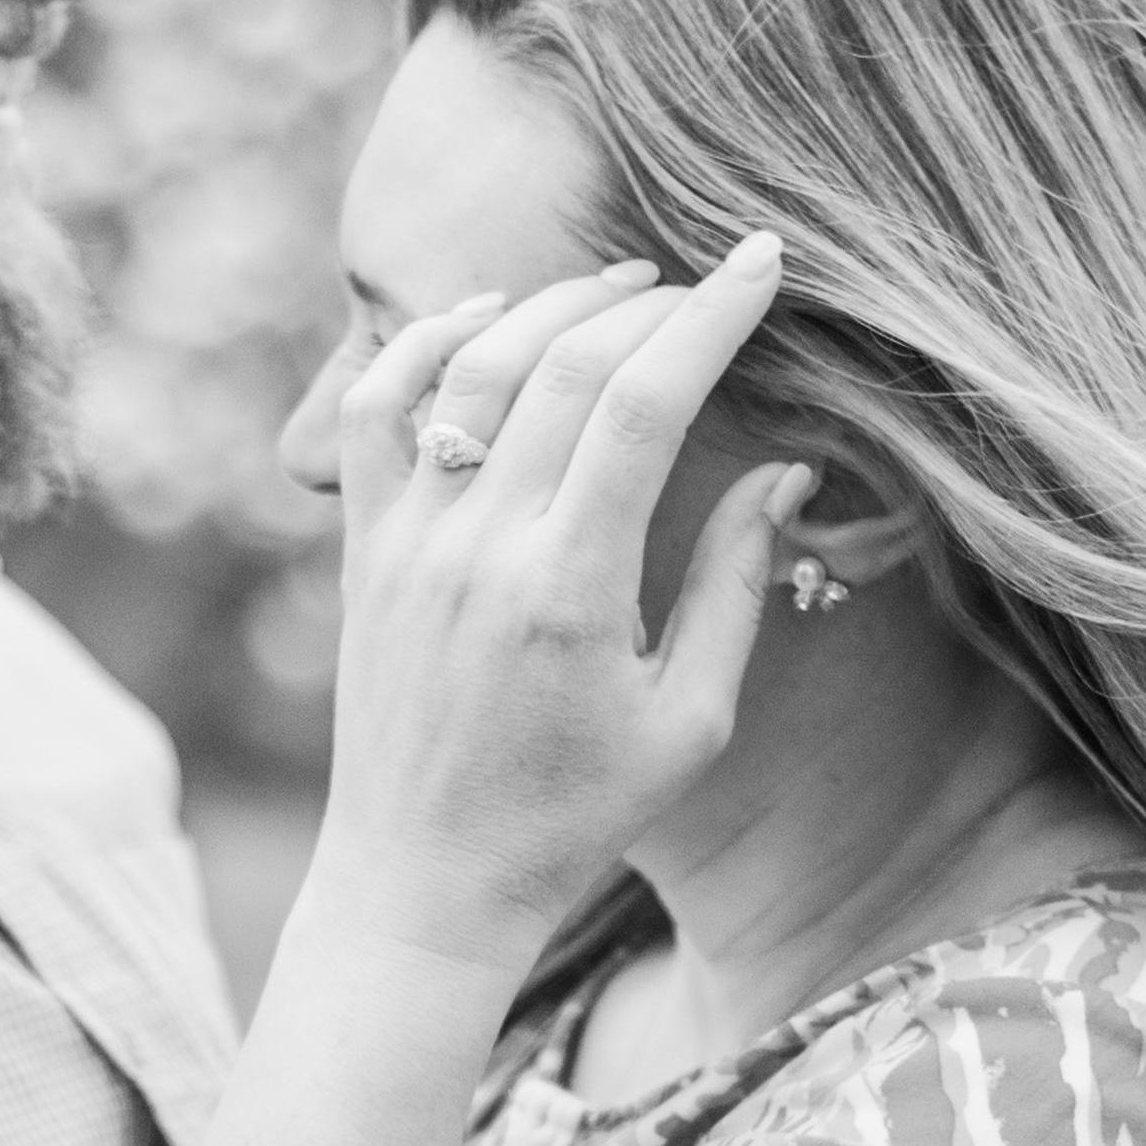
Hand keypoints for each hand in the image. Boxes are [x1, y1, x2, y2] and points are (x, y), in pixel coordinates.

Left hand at [308, 240, 804, 978]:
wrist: (424, 885)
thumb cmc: (573, 817)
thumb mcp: (689, 722)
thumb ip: (737, 585)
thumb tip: (782, 467)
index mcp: (570, 593)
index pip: (644, 404)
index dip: (711, 316)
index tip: (763, 260)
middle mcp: (478, 551)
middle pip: (564, 365)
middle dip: (648, 300)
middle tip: (704, 281)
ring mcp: (407, 544)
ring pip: (472, 367)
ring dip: (551, 305)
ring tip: (620, 285)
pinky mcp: (362, 552)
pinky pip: (376, 411)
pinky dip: (426, 343)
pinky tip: (487, 316)